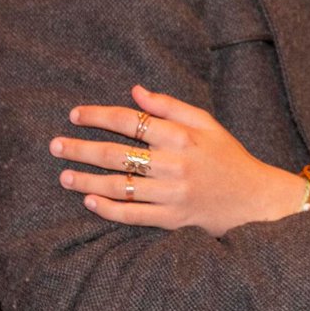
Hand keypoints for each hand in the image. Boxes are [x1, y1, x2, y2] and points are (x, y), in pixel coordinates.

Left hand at [53, 86, 301, 232]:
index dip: (99, 116)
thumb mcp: (207, 123)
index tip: (75, 114)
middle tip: (55, 145)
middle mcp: (174, 165)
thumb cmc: (228, 156)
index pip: (131, 121)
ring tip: (64, 176)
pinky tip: (89, 202)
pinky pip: (132, 215)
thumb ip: (170, 106)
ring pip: (119, 187)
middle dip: (81, 148)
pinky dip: (108, 209)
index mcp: (182, 137)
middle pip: (116, 154)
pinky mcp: (171, 219)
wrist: (255, 199)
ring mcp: (171, 194)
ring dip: (86, 181)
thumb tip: (135, 91)